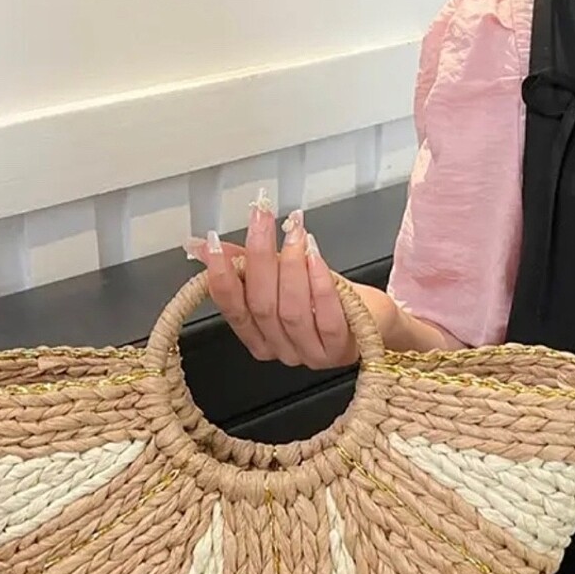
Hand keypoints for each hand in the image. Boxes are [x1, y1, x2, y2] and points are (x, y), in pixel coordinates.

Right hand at [183, 191, 386, 368]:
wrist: (372, 319)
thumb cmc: (326, 297)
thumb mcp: (281, 276)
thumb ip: (242, 264)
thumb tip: (201, 244)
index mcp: (259, 338)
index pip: (233, 310)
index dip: (221, 278)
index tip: (215, 244)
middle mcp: (281, 350)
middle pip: (261, 306)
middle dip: (258, 258)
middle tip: (261, 219)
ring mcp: (310, 354)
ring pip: (291, 311)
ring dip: (291, 267)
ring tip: (294, 234)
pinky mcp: (340, 349)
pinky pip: (326, 318)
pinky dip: (319, 284)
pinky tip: (315, 257)